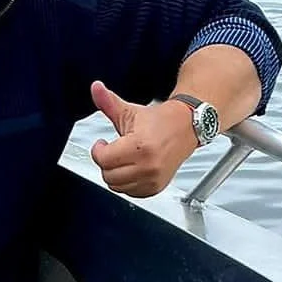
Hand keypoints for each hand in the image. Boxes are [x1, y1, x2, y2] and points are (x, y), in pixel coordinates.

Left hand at [89, 80, 198, 196]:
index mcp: (140, 146)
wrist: (185, 127)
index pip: (104, 159)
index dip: (98, 150)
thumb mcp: (130, 111)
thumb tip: (96, 88)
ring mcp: (153, 179)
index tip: (102, 144)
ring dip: (115, 174)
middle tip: (112, 151)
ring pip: (118, 187)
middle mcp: (148, 165)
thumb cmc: (160, 121)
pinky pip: (131, 193)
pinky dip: (127, 183)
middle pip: (109, 175)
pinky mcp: (156, 187)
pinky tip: (131, 169)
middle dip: (106, 162)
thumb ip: (109, 102)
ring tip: (122, 159)